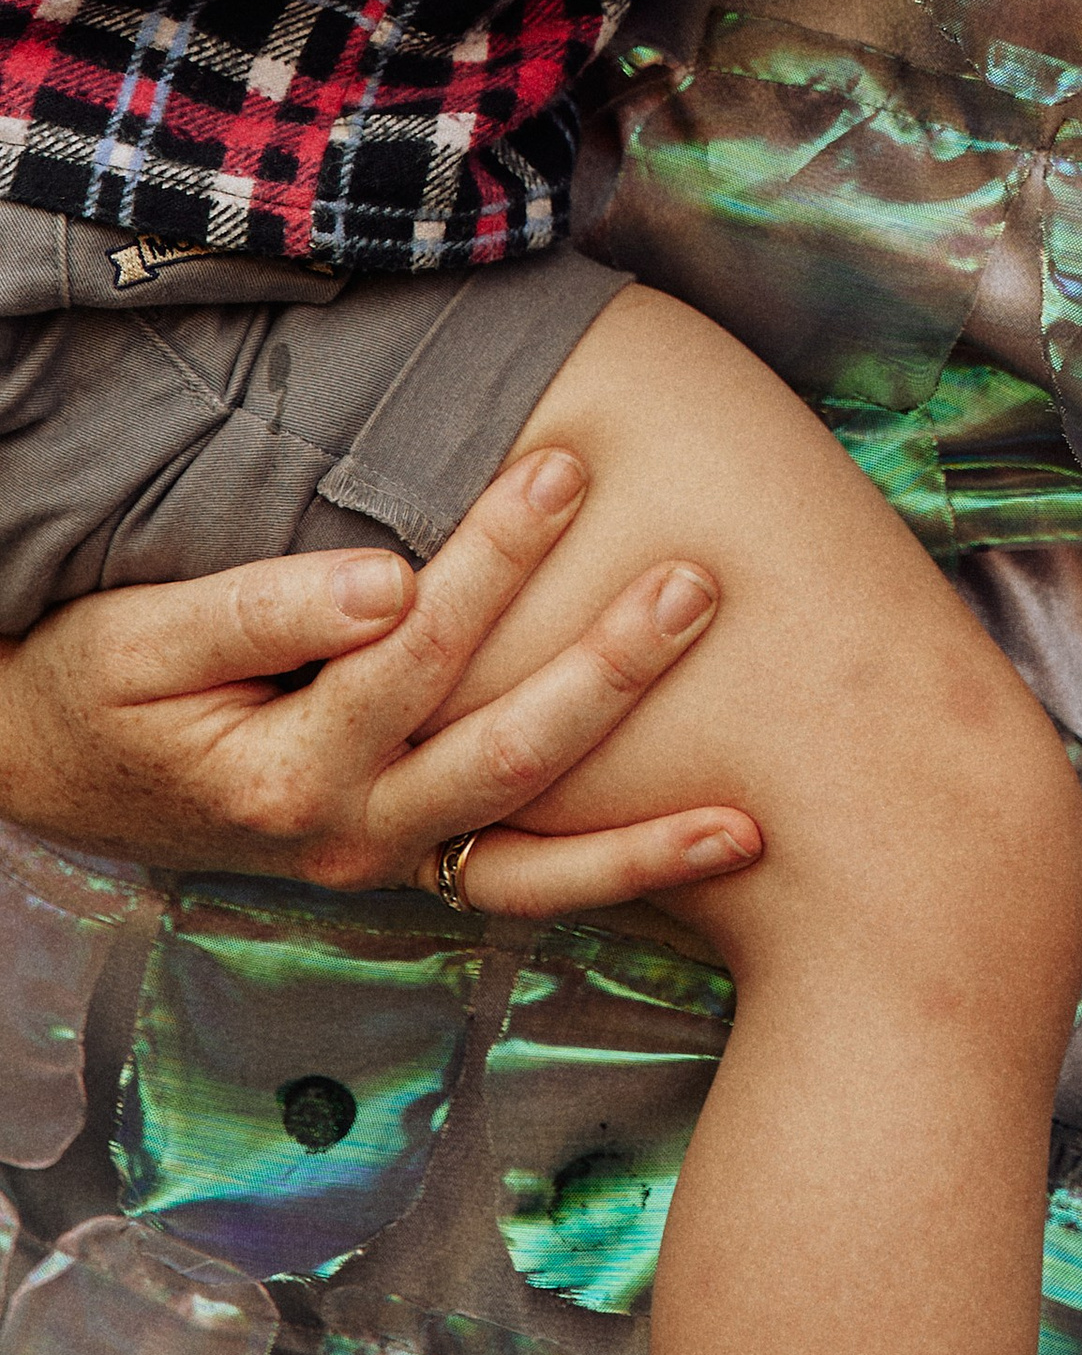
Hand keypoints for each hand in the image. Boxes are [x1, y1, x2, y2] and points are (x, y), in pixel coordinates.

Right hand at [0, 447, 761, 914]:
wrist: (58, 767)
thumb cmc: (101, 683)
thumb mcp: (143, 636)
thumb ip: (263, 606)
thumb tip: (387, 581)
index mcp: (281, 769)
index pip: (413, 652)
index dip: (493, 559)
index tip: (566, 470)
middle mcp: (346, 832)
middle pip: (500, 747)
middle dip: (606, 664)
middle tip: (692, 575)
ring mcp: (388, 858)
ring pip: (536, 834)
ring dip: (645, 795)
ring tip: (740, 728)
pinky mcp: (417, 861)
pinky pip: (533, 884)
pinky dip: (631, 871)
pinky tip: (728, 838)